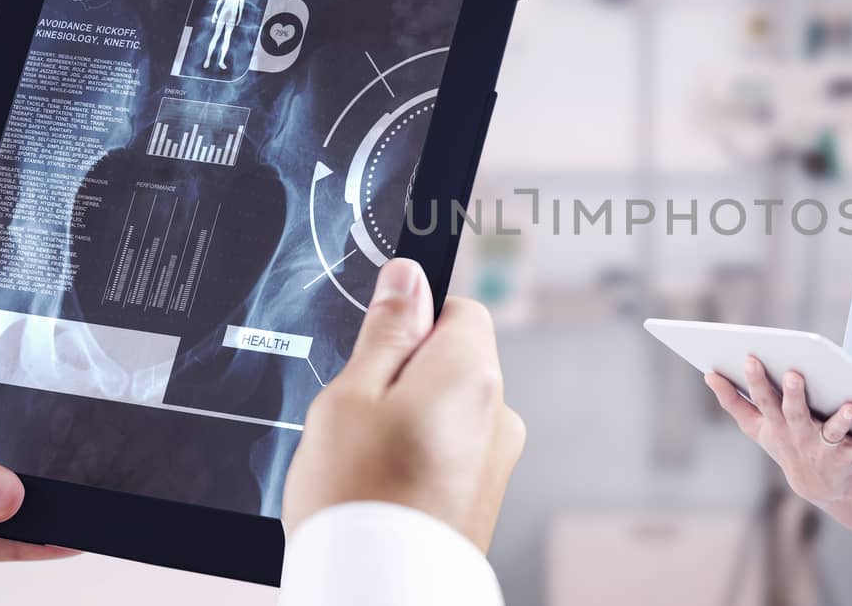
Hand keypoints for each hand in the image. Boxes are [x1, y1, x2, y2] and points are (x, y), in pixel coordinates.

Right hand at [283, 258, 524, 553]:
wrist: (379, 589)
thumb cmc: (357, 496)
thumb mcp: (351, 394)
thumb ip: (387, 331)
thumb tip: (409, 276)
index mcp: (472, 372)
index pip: (459, 310)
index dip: (412, 324)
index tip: (375, 353)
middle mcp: (500, 413)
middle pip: (454, 363)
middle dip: (407, 378)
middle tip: (359, 416)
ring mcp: (497, 460)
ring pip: (449, 412)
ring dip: (412, 424)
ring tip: (367, 464)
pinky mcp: (485, 498)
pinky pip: (452, 456)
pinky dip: (421, 462)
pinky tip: (384, 489)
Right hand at [704, 356, 851, 508]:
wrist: (817, 486)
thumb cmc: (784, 442)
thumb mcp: (756, 426)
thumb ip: (733, 401)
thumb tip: (708, 374)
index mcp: (774, 423)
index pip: (762, 398)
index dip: (755, 379)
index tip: (752, 356)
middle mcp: (796, 435)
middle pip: (793, 412)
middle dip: (792, 394)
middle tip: (793, 373)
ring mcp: (821, 448)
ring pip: (832, 432)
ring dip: (841, 419)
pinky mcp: (846, 458)